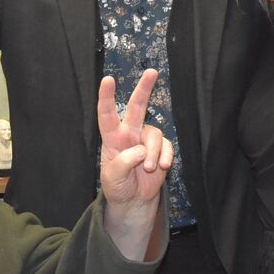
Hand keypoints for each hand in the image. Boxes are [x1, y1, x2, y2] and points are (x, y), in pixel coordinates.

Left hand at [97, 70, 172, 255]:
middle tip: (152, 72)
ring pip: (154, 135)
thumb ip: (122, 162)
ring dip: (153, 153)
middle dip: (144, 88)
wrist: (134, 201)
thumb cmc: (118, 186)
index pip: (107, 115)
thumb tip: (140, 150)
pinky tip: (163, 167)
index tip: (107, 79)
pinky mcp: (161, 149)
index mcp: (112, 138)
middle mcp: (130, 134)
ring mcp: (146, 140)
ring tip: (149, 169)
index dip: (106, 97)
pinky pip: (166, 146)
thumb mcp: (111, 178)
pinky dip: (165, 156)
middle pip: (137, 107)